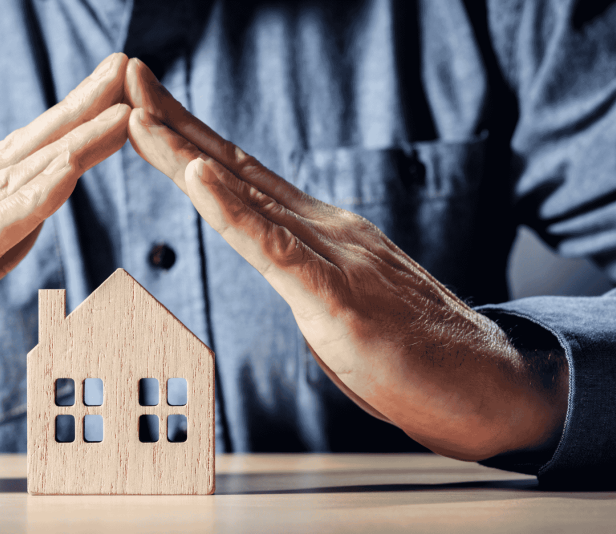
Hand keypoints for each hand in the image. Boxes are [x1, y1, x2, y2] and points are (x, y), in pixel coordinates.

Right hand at [0, 54, 130, 459]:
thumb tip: (32, 222)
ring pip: (9, 186)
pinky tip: (66, 174)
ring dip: (70, 145)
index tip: (111, 98)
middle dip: (76, 114)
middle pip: (17, 159)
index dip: (64, 130)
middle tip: (124, 70)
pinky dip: (29, 202)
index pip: (12, 167)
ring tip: (119, 110)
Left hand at [124, 58, 566, 460]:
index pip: (242, 176)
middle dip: (173, 124)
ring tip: (139, 117)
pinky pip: (276, 251)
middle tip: (126, 77)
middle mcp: (322, 229)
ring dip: (186, 155)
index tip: (144, 105)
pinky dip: (232, 213)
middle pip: (234, 169)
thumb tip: (271, 261)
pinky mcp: (340, 299)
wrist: (489, 385)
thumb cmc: (412, 351)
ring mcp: (333, 258)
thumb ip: (302, 274)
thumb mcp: (339, 303)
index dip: (189, 138)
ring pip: (245, 199)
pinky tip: (199, 179)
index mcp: (318, 232)